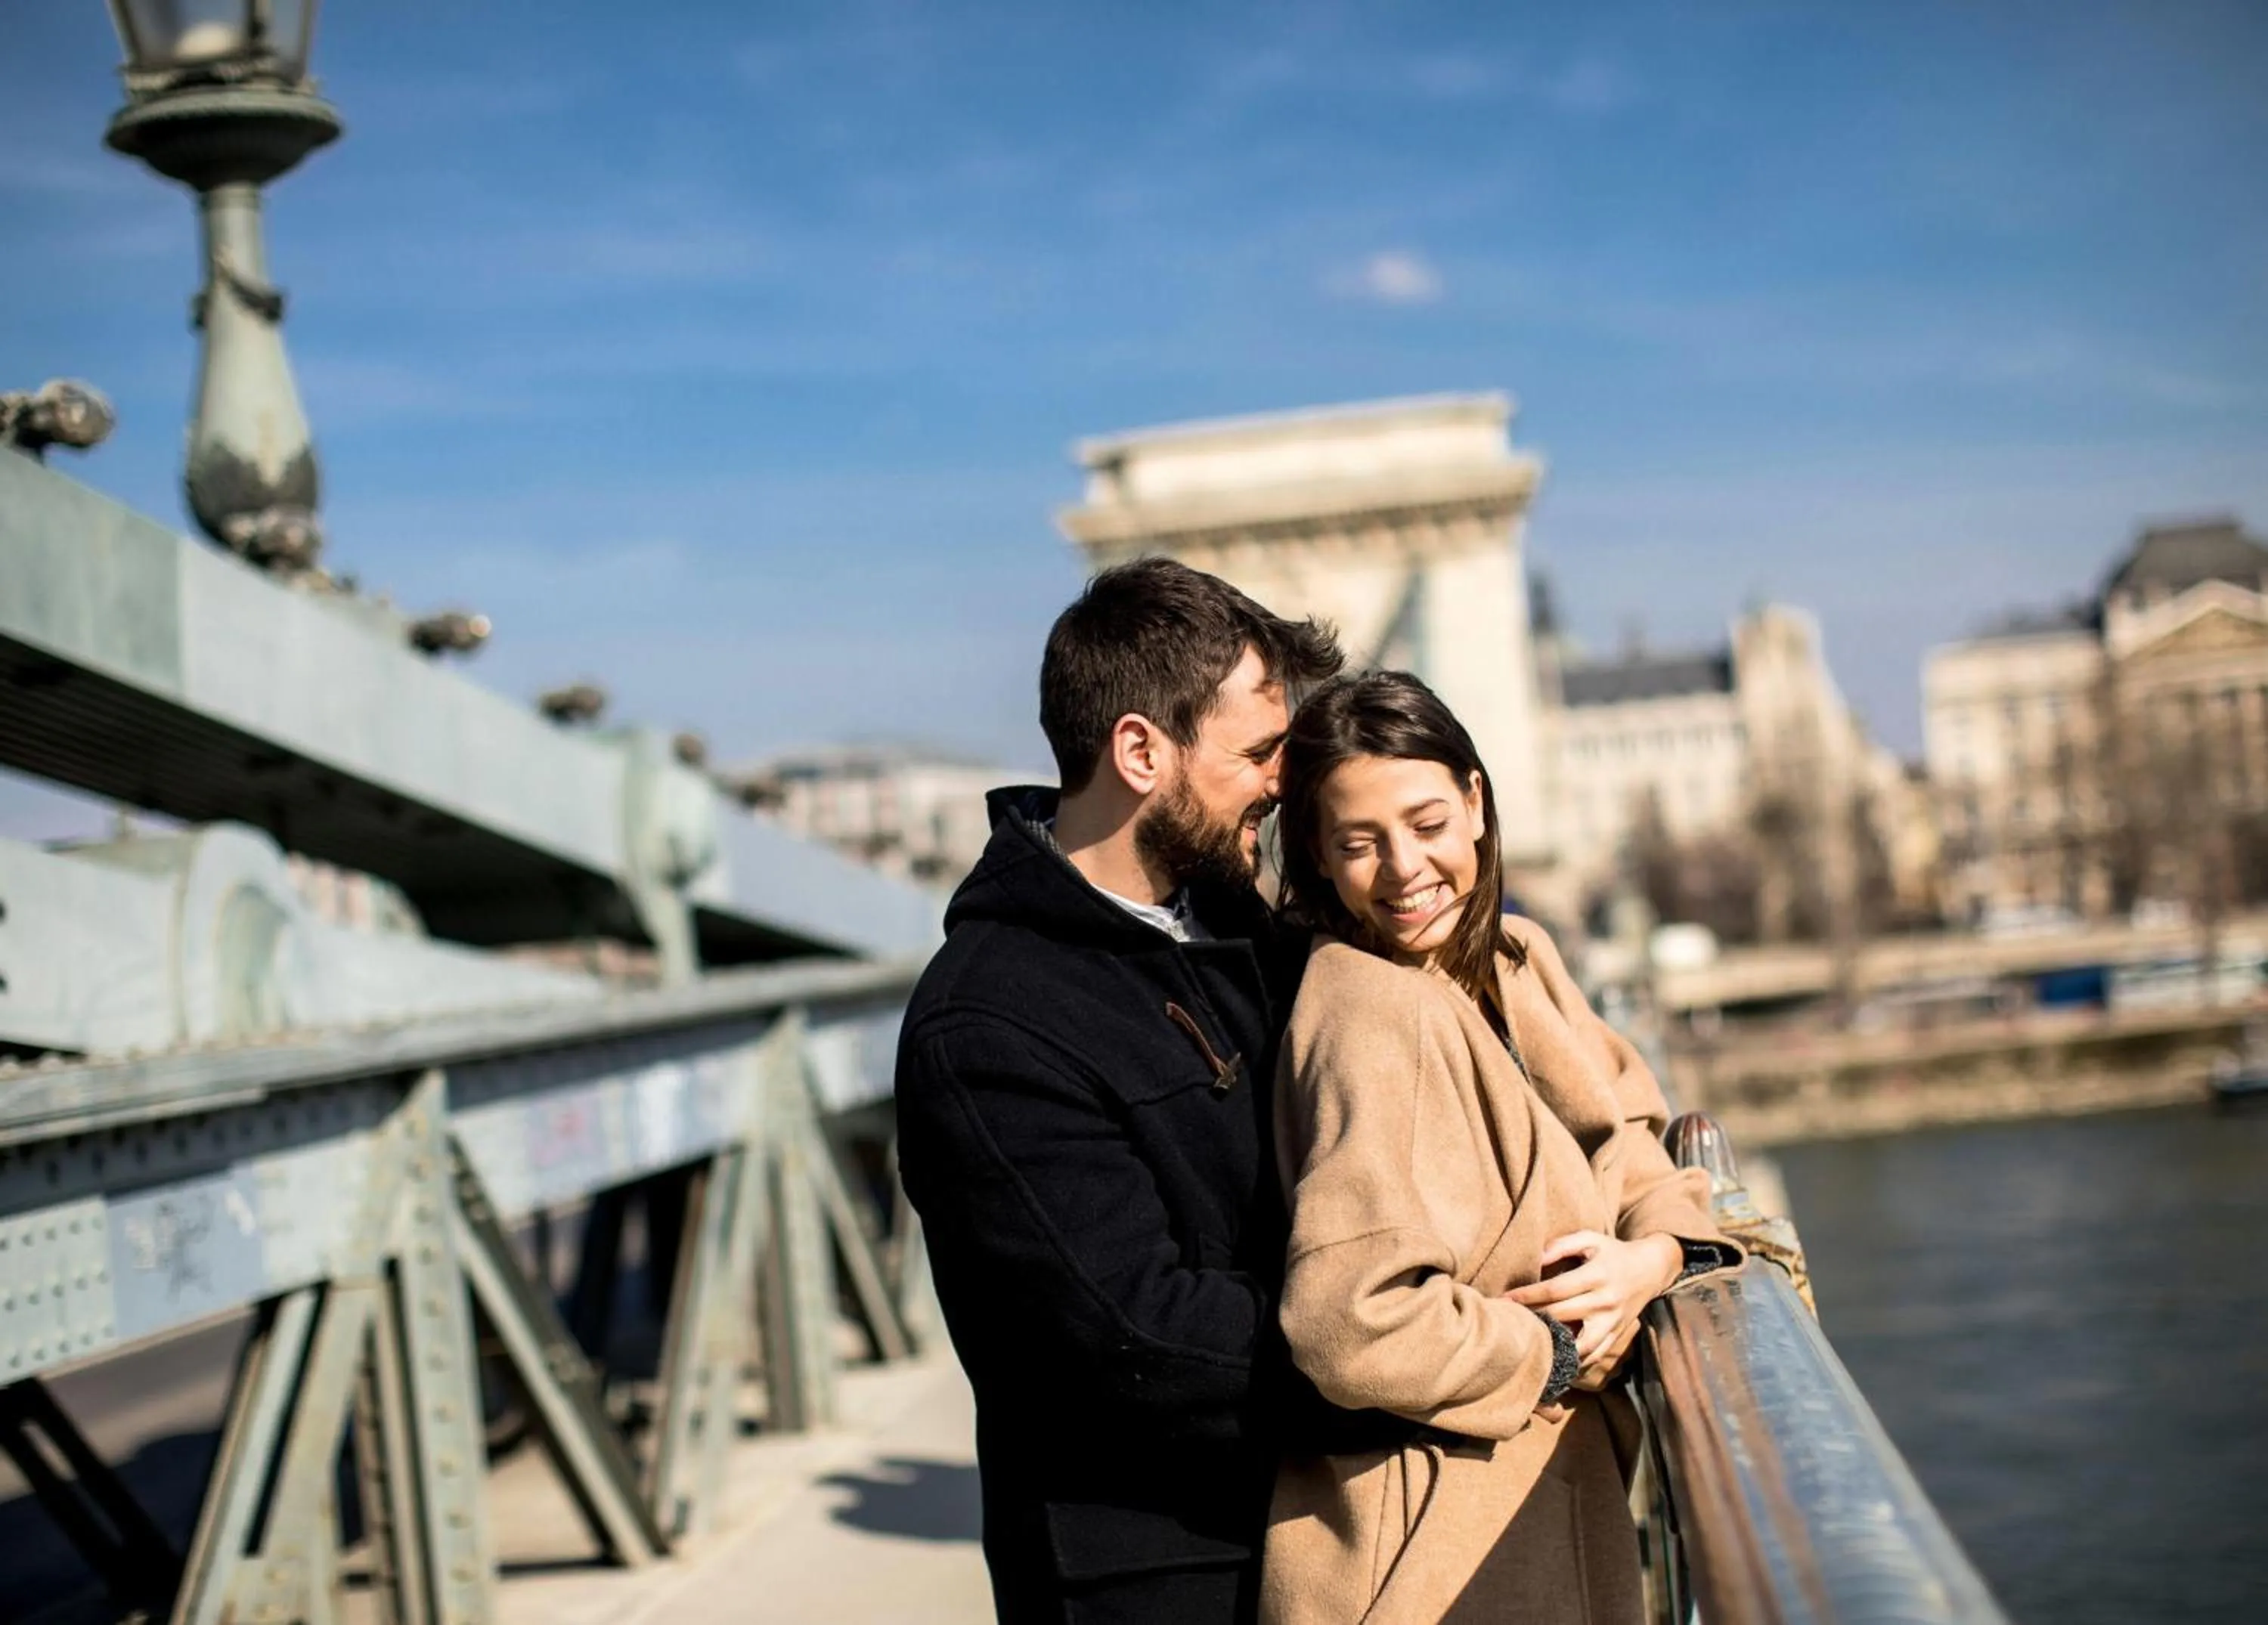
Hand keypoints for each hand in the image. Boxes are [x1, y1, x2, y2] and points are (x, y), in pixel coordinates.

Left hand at [1506, 1230, 1680, 1372]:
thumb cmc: (1612, 1252)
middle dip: (1532, 1319)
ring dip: (1554, 1347)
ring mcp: (1612, 1323)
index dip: (1528, 1295)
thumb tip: (1535, 1258)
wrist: (1650, 1269)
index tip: (1505, 1299)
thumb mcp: (1590, 1239)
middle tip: (1507, 1321)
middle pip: (1562, 1315)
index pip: (1555, 1290)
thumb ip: (1561, 1245)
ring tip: (1530, 1345)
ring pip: (1579, 1345)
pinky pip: (1594, 1356)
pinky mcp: (1616, 1335)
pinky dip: (1574, 1362)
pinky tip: (1554, 1361)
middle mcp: (1605, 1302)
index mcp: (1597, 1276)